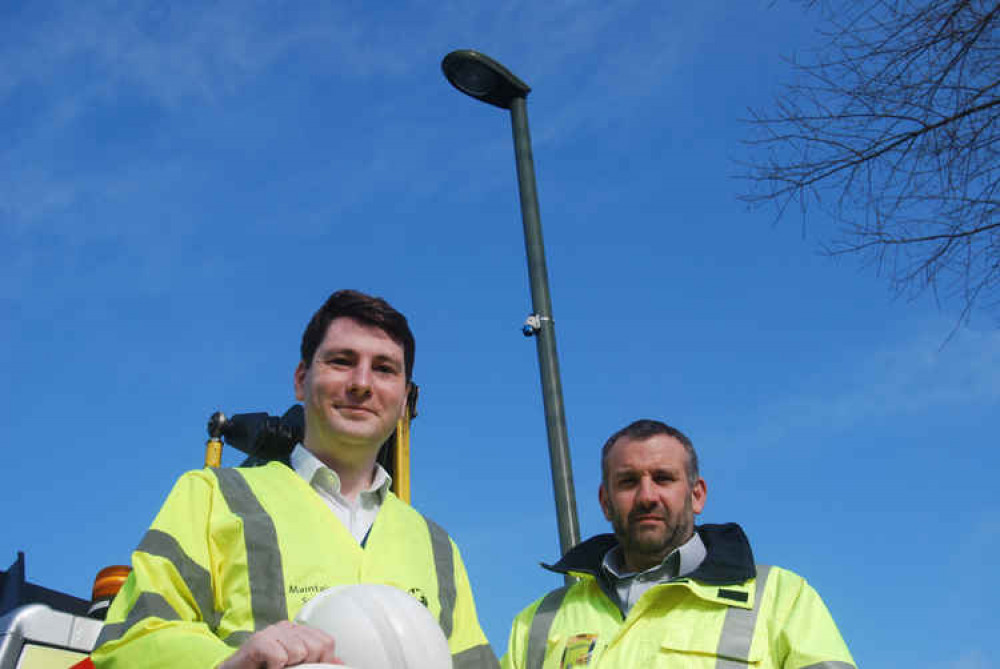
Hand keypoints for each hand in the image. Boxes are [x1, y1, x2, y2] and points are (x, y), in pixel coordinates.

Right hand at [218, 620, 342, 667]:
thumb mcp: (294, 666)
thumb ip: (316, 663)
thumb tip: (341, 664)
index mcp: (298, 632)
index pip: (326, 641)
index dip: (322, 660)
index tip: (308, 667)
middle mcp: (286, 628)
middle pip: (317, 645)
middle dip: (307, 663)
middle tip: (288, 668)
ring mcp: (271, 632)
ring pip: (299, 651)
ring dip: (289, 667)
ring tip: (275, 668)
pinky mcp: (258, 641)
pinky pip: (280, 656)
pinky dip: (274, 668)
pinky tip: (266, 668)